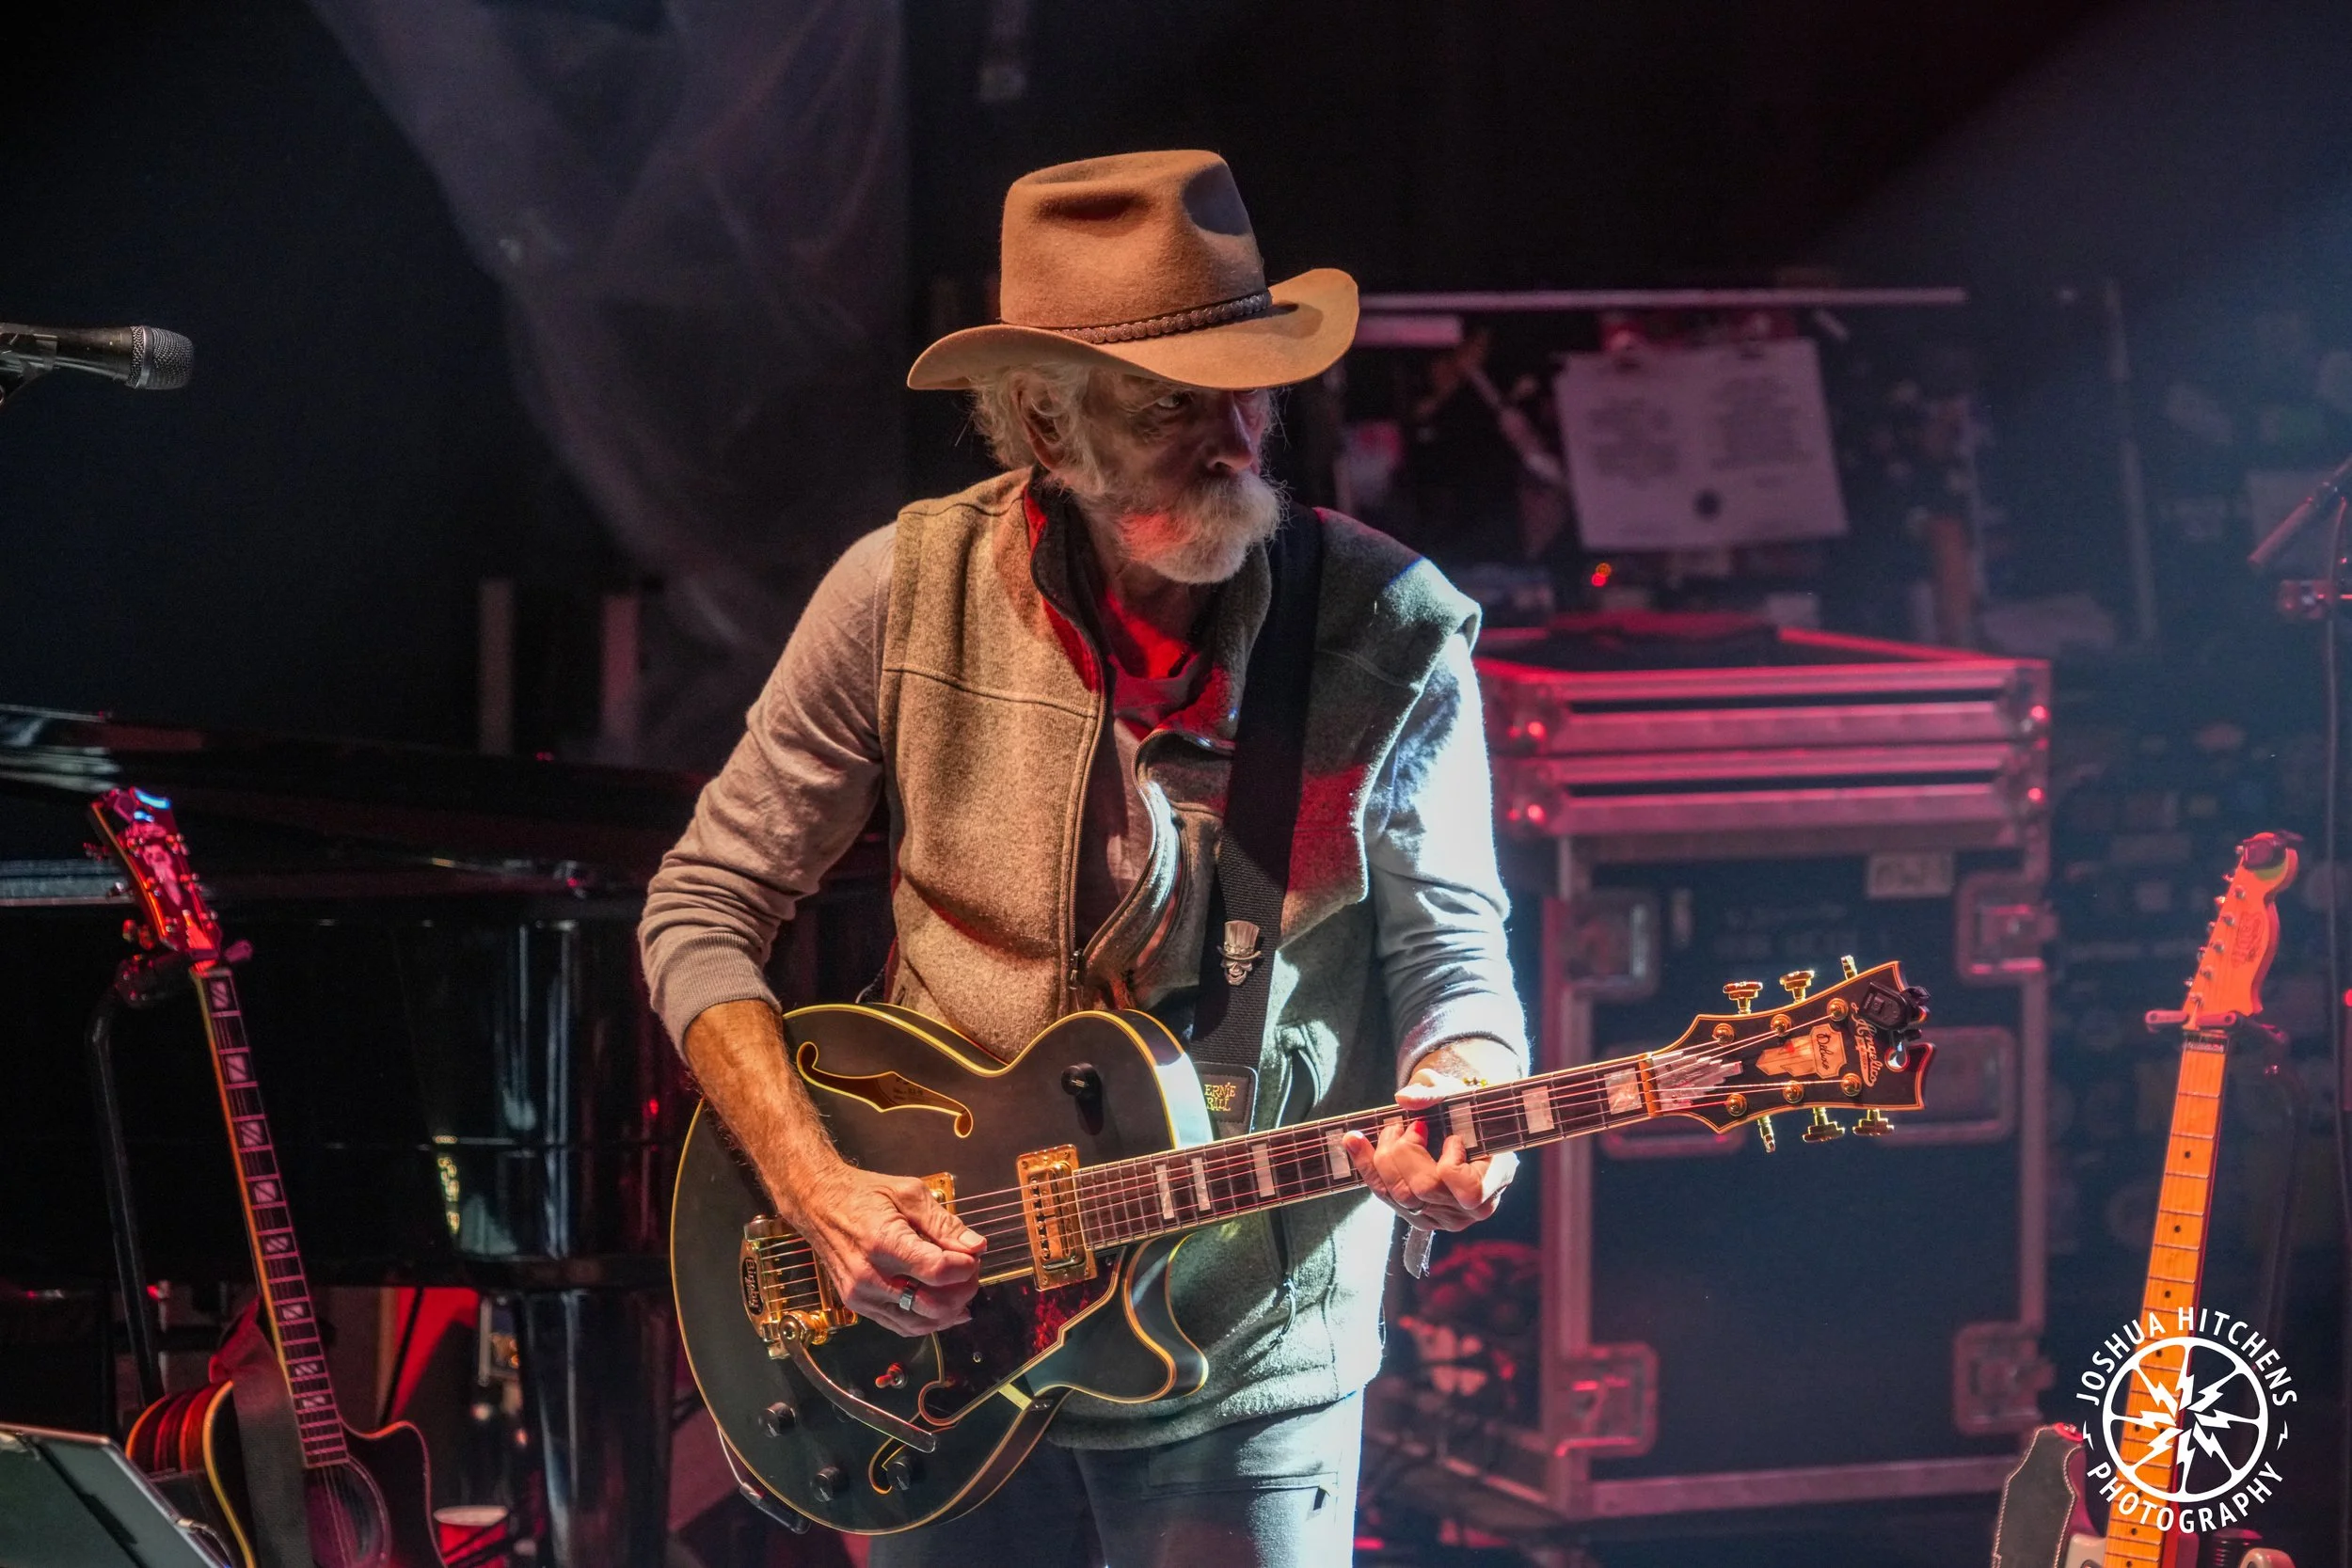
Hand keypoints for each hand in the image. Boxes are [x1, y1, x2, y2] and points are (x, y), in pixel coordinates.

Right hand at [784, 1162, 985, 1336]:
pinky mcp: (858, 1305)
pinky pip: (901, 1326)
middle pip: (932, 1304)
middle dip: (963, 1290)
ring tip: (960, 1287)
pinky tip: (946, 1308)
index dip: (965, 1267)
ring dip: (949, 1311)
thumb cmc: (864, 1194)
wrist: (819, 1204)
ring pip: (919, 1323)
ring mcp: (861, 1296)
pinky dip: (928, 1321)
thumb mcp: (909, 1194)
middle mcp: (869, 1276)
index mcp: (883, 1242)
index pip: (936, 1271)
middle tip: (971, 1270)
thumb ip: (943, 1223)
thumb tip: (977, 1247)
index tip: (974, 1255)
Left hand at [1341, 1055, 1518, 1231]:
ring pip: (1400, 1195)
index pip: (1470, 1192)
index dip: (1452, 1164)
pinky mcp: (1416, 1217)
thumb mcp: (1456, 1092)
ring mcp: (1442, 1217)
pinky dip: (1366, 1164)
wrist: (1461, 1124)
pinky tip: (1353, 1140)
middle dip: (1407, 1151)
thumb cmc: (1465, 1108)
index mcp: (1494, 1180)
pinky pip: (1385, 1195)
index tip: (1452, 1138)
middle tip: (1408, 1125)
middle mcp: (1471, 1208)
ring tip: (1392, 1129)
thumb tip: (1404, 1098)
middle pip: (1425, 1189)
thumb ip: (1434, 1092)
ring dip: (1386, 1156)